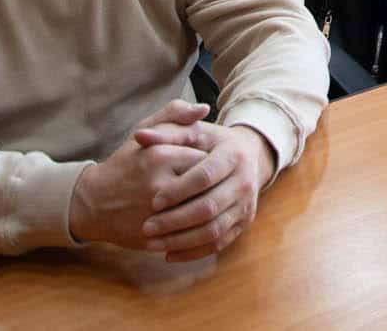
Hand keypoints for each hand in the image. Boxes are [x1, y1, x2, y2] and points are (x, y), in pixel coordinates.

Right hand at [68, 101, 218, 251]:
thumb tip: (204, 108)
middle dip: (212, 186)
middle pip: (208, 186)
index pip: (206, 158)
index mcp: (160, 156)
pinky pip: (191, 233)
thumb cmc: (125, 163)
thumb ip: (174, 114)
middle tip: (207, 184)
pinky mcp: (155, 236)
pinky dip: (197, 228)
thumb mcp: (144, 131)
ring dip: (207, 208)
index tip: (203, 163)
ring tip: (201, 200)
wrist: (93, 203)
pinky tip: (194, 220)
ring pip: (202, 211)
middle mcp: (159, 184)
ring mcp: (156, 213)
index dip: (210, 162)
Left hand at [125, 120, 276, 261]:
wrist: (245, 156)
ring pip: (214, 230)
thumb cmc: (209, 143)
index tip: (153, 201)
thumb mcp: (192, 132)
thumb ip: (166, 131)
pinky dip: (193, 252)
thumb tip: (140, 136)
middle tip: (146, 228)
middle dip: (175, 220)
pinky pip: (219, 243)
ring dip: (181, 240)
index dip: (179, 190)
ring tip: (152, 243)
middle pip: (209, 207)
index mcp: (233, 155)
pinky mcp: (243, 222)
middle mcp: (245, 181)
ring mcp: (246, 204)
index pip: (205, 176)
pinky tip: (168, 254)